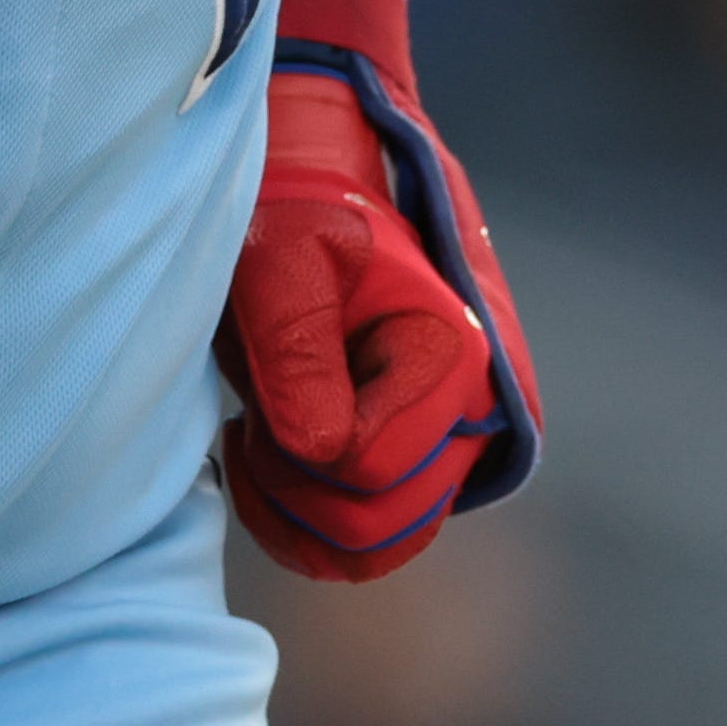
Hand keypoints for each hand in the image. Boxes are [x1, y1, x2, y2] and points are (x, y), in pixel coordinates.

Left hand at [219, 0, 538, 581]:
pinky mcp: (414, 459)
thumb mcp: (277, 257)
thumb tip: (320, 450)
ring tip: (261, 435)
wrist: (305, 180)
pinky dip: (305, 520)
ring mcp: (446, 441)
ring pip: (375, 545)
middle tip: (255, 422)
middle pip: (380, 525)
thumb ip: (298, 348)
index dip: (301, 450)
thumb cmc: (289, 208)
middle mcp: (471, 409)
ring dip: (300, 509)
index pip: (371, 470)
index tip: (261, 400)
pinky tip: (269, 459)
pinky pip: (368, 541)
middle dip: (301, 488)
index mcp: (451, 354)